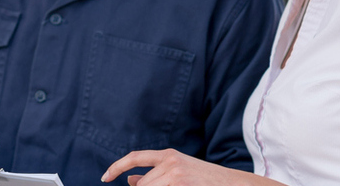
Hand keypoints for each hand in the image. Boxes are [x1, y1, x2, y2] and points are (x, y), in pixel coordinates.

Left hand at [102, 149, 284, 185]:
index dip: (116, 167)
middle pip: (142, 185)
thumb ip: (155, 175)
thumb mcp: (179, 172)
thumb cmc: (205, 180)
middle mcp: (170, 162)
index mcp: (168, 155)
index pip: (134, 158)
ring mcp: (175, 175)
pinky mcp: (180, 184)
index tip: (105, 177)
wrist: (234, 184)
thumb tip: (130, 182)